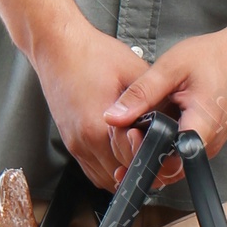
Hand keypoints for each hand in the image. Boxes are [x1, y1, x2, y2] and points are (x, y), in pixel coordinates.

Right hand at [31, 18, 177, 192]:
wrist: (56, 46)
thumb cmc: (90, 54)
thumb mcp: (132, 71)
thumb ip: (151, 101)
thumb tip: (169, 118)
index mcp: (99, 126)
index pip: (132, 160)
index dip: (151, 156)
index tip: (163, 148)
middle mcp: (84, 141)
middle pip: (119, 175)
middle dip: (139, 167)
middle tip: (156, 154)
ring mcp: (75, 144)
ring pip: (104, 179)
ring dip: (123, 172)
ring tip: (140, 156)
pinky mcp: (70, 142)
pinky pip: (92, 170)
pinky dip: (109, 169)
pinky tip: (121, 156)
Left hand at [101, 20, 226, 168]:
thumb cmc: (215, 57)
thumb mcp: (171, 69)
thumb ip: (141, 93)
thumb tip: (113, 115)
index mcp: (199, 128)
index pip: (165, 163)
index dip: (141, 159)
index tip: (126, 144)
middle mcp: (207, 144)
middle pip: (166, 169)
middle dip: (142, 159)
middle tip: (125, 135)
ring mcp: (209, 145)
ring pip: (173, 163)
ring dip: (152, 152)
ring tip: (137, 129)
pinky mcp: (208, 140)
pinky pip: (181, 152)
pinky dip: (164, 144)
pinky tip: (154, 126)